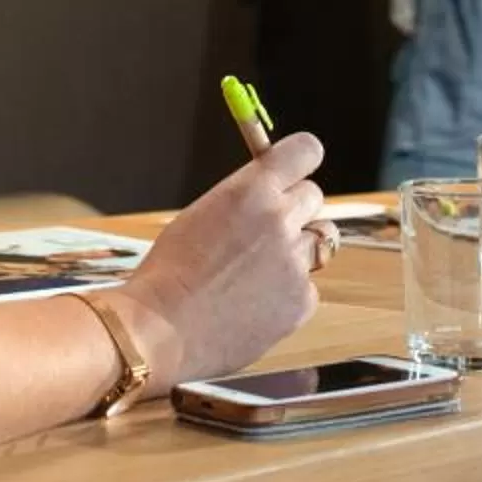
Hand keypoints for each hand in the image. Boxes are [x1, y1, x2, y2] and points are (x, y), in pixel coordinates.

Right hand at [117, 132, 326, 388]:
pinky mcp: (301, 302)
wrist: (160, 330)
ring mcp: (295, 263)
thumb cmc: (169, 274)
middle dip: (294, 209)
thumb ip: (244, 201)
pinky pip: (307, 288)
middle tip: (266, 231)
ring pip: (321, 242)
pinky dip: (288, 295)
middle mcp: (281, 220)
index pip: (306, 151)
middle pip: (314, 196)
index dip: (301, 160)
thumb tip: (267, 197)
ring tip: (262, 270)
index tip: (295, 170)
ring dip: (299, 249)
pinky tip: (255, 305)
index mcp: (252, 190)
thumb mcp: (201, 214)